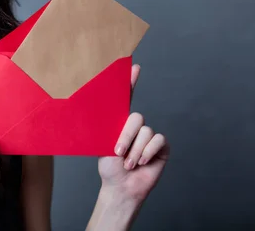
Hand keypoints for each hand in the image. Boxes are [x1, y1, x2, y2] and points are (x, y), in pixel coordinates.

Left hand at [97, 65, 169, 202]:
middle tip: (118, 152)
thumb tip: (92, 111)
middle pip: (136, 117)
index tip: (134, 67)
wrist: (120, 186)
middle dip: (126, 136)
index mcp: (120, 122)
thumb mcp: (102, 144)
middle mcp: (136, 126)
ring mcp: (149, 135)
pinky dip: (147, 152)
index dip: (131, 82)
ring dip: (135, 151)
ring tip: (128, 163)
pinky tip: (142, 162)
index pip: (126, 98)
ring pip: (145, 131)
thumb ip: (105, 128)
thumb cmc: (109, 166)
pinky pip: (158, 140)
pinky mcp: (161, 146)